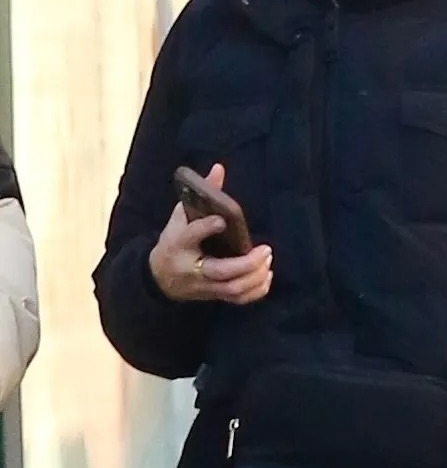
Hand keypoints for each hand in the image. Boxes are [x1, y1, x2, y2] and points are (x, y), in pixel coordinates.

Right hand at [149, 163, 272, 304]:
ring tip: (267, 259)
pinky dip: (255, 291)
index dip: (206, 228)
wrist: (159, 276)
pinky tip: (266, 275)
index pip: (190, 236)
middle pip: (220, 271)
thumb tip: (219, 168)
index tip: (222, 220)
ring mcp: (203, 285)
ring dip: (254, 276)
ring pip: (231, 289)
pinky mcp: (212, 295)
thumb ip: (201, 193)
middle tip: (265, 249)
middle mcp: (191, 268)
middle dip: (246, 263)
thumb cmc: (174, 240)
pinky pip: (236, 299)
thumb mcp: (180, 215)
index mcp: (178, 244)